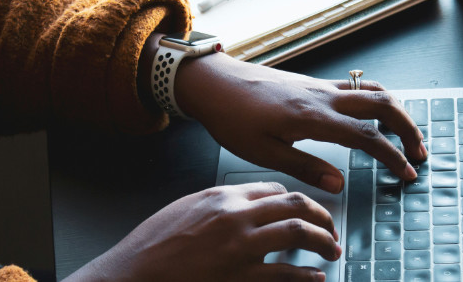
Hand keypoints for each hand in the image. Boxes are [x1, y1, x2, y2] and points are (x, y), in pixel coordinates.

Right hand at [64, 182, 340, 281]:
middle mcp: (235, 217)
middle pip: (295, 205)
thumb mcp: (184, 210)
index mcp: (221, 197)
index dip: (296, 201)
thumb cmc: (152, 247)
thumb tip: (244, 206)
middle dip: (322, 217)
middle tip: (330, 229)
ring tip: (331, 251)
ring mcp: (240, 248)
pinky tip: (315, 278)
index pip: (274, 190)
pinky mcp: (241, 278)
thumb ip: (217, 205)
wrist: (132, 275)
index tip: (304, 211)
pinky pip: (287, 274)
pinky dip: (307, 276)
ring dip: (323, 242)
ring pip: (299, 233)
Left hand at [175, 53, 427, 192]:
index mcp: (313, 117)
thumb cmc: (232, 118)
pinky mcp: (313, 83)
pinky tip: (375, 115)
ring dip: (396, 111)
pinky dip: (376, 100)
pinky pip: (356, 86)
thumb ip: (305, 168)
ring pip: (372, 90)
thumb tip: (339, 184)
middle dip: (408, 128)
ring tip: (405, 134)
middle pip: (382, 105)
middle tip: (418, 153)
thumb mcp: (264, 153)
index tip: (406, 173)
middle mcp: (323, 97)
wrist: (214, 83)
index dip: (392, 156)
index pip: (367, 136)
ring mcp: (320, 86)